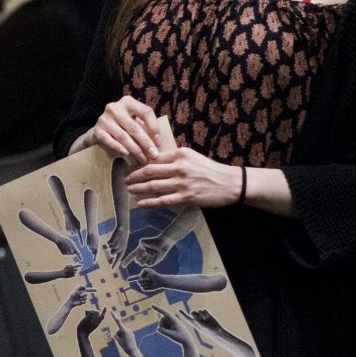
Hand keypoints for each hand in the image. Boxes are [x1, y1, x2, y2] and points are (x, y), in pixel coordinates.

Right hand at [88, 95, 172, 167]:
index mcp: (128, 102)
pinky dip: (118, 148)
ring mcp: (104, 119)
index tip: (158, 142)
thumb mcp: (134, 122)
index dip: (154, 127)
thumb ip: (145, 128)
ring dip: (135, 150)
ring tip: (143, 159)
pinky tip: (126, 154)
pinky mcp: (97, 131)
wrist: (100, 133)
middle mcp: (115, 108)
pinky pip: (109, 141)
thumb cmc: (123, 128)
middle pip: (134, 127)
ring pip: (123, 136)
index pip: (145, 111)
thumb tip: (159, 144)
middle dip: (146, 143)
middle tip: (153, 155)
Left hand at [124, 147, 241, 208]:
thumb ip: (175, 159)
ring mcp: (183, 182)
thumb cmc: (211, 170)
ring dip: (138, 188)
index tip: (130, 167)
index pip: (154, 157)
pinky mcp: (187, 197)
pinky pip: (163, 200)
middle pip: (149, 171)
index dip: (139, 163)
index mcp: (181, 154)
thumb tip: (155, 162)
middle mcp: (180, 167)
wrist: (230, 183)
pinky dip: (149, 202)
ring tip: (129, 190)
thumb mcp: (193, 157)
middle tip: (125, 180)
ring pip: (153, 186)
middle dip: (134, 176)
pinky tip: (140, 203)